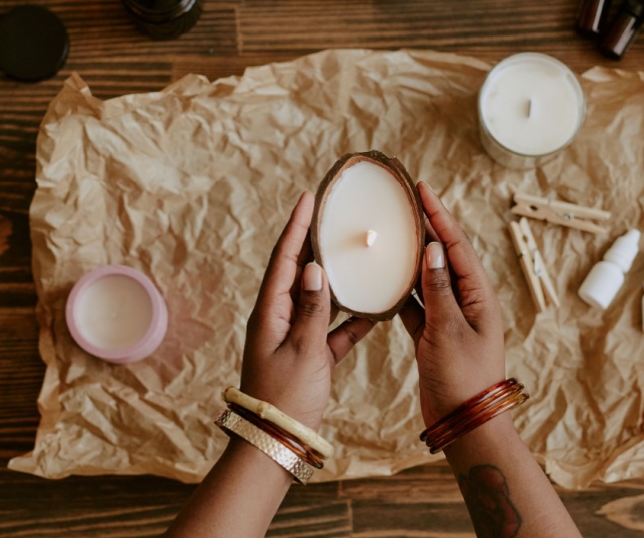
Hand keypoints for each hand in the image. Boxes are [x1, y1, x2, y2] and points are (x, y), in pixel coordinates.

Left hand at [240, 191, 376, 430]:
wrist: (275, 444)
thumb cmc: (284, 398)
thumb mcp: (303, 350)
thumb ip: (312, 309)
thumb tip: (313, 267)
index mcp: (269, 313)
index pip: (283, 259)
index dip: (296, 228)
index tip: (308, 199)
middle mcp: (278, 320)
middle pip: (297, 273)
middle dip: (313, 244)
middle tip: (331, 216)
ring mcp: (293, 339)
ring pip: (317, 299)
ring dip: (336, 278)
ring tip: (354, 254)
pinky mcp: (310, 358)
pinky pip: (332, 330)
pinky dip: (351, 319)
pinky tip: (373, 309)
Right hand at [399, 182, 505, 426]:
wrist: (465, 424)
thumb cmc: (464, 379)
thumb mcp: (449, 330)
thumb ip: (439, 289)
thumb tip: (434, 248)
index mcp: (478, 295)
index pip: (457, 245)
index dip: (439, 215)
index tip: (422, 188)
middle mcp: (466, 301)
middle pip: (443, 254)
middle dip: (425, 226)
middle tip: (404, 200)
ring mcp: (449, 317)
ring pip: (427, 277)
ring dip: (410, 255)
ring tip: (391, 230)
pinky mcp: (432, 334)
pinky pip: (414, 303)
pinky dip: (400, 289)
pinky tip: (382, 277)